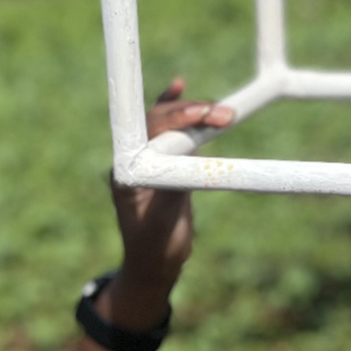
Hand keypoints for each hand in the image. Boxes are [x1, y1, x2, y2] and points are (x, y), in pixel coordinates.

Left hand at [105, 78, 235, 328]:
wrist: (156, 265)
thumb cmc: (156, 248)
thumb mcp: (166, 221)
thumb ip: (172, 188)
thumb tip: (187, 158)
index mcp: (127, 171)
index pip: (147, 134)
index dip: (172, 119)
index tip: (198, 115)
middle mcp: (134, 160)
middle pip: (158, 123)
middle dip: (190, 114)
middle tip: (221, 114)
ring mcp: (150, 160)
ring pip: (169, 124)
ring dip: (195, 113)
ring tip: (222, 111)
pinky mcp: (166, 164)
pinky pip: (172, 132)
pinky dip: (178, 111)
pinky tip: (178, 86)